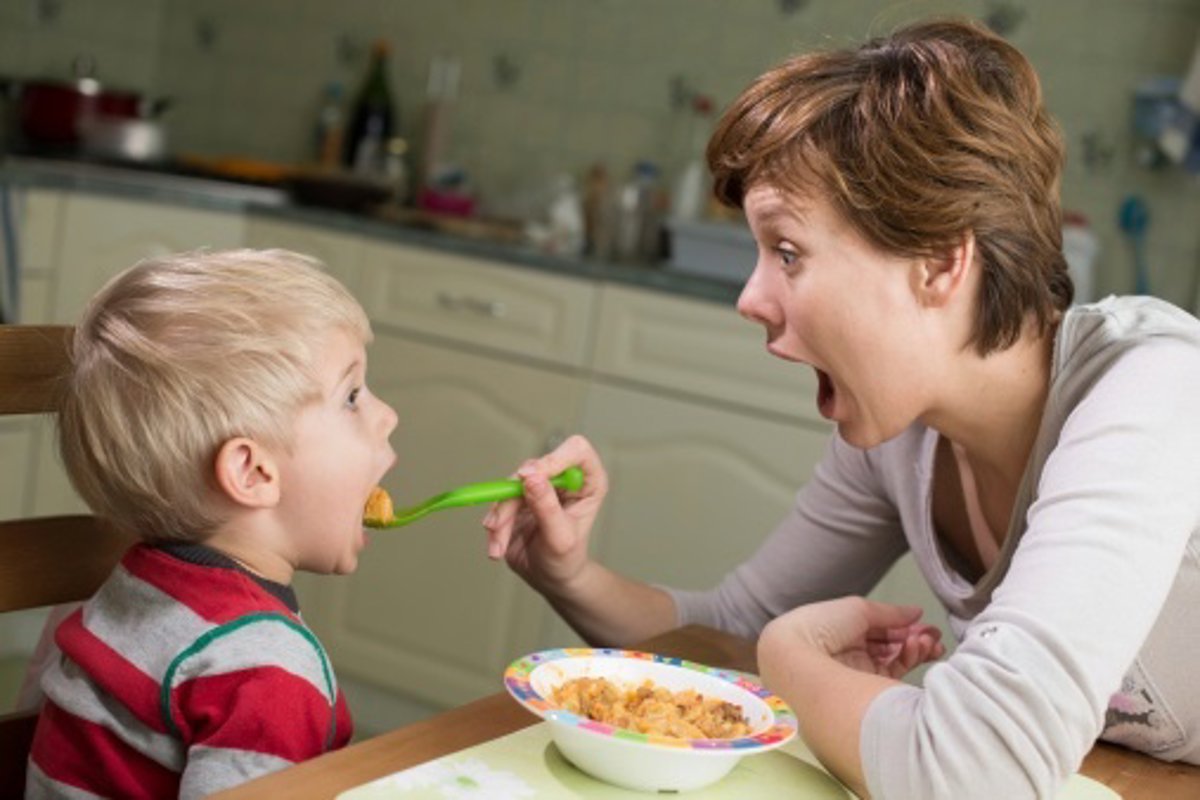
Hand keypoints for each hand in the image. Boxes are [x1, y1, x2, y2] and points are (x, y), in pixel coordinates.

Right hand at [482, 435, 607, 592]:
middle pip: (534, 467)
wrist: (550, 578)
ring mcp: (540, 486)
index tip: (530, 478)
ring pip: (511, 485)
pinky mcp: (519, 497)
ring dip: (500, 516)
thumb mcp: (560, 538)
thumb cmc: (566, 560)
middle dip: (513, 497)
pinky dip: (494, 523)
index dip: (553, 459)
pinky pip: (499, 500)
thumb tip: (531, 477)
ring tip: (499, 546)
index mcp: (587, 482)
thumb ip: (547, 507)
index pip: (575, 450)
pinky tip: (496, 546)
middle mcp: (563, 478)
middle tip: (500, 524)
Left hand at [760, 597, 944, 680]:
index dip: (902, 625)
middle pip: (888, 644)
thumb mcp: (858, 609)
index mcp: (840, 628)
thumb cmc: (819, 627)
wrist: (797, 660)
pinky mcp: (861, 690)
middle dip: (913, 639)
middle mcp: (848, 651)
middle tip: (935, 636)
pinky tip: (920, 650)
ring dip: (914, 650)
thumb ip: (891, 613)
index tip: (925, 624)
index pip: (877, 627)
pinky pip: (890, 674)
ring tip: (931, 644)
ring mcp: (855, 672)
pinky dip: (908, 662)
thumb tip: (916, 612)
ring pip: (893, 660)